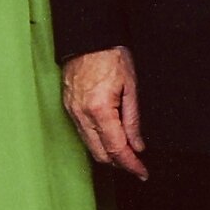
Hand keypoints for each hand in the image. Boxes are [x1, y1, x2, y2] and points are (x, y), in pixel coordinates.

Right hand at [61, 45, 147, 178]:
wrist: (88, 37)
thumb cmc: (110, 55)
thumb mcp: (131, 86)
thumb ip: (133, 120)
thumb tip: (137, 145)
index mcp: (99, 110)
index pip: (116, 149)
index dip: (131, 164)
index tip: (142, 173)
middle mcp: (81, 114)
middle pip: (100, 154)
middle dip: (119, 163)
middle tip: (137, 165)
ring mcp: (71, 112)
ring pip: (90, 146)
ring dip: (108, 153)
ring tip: (126, 153)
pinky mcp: (67, 107)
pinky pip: (82, 133)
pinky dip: (97, 141)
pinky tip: (110, 138)